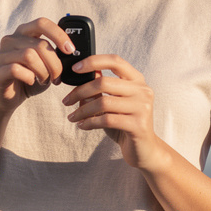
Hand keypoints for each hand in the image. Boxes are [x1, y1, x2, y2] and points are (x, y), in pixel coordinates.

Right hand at [0, 18, 76, 112]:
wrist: (9, 97)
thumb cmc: (30, 78)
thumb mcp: (45, 63)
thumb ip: (54, 54)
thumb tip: (71, 51)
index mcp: (24, 33)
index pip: (42, 23)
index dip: (58, 34)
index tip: (70, 50)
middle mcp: (11, 39)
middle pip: (40, 45)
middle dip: (54, 64)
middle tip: (57, 77)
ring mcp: (2, 54)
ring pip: (29, 56)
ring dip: (43, 71)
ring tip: (44, 80)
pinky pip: (17, 69)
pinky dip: (29, 77)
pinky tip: (31, 81)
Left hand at [61, 54, 164, 170]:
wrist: (144, 150)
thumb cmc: (125, 123)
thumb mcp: (113, 102)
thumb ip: (102, 88)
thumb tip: (82, 74)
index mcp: (137, 80)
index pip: (115, 61)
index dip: (93, 61)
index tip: (75, 69)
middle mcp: (143, 90)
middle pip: (104, 82)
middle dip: (80, 91)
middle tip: (66, 101)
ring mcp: (142, 108)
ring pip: (103, 102)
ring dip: (82, 110)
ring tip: (72, 117)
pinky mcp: (138, 125)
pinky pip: (106, 120)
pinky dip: (90, 122)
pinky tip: (82, 126)